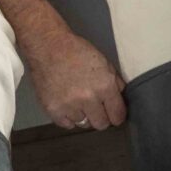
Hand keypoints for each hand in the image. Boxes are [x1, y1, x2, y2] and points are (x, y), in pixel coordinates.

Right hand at [0, 0, 125, 129]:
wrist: (49, 46)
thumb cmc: (77, 51)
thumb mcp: (104, 62)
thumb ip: (115, 83)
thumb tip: (120, 98)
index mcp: (104, 86)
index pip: (117, 116)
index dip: (117, 116)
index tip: (114, 114)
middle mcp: (88, 99)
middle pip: (101, 124)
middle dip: (101, 117)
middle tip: (96, 107)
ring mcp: (69, 106)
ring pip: (84, 124)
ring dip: (83, 115)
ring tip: (77, 100)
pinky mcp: (53, 110)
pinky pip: (67, 124)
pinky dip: (68, 117)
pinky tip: (67, 104)